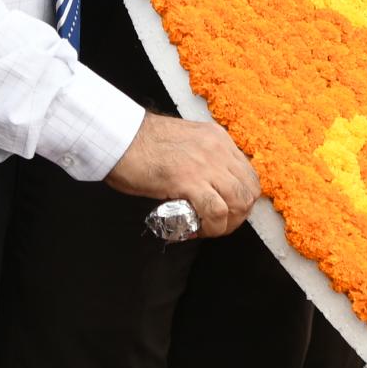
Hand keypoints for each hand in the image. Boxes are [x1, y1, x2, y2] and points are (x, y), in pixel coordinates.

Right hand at [107, 114, 256, 236]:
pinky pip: (217, 212)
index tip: (225, 209)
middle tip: (216, 224)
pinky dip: (211, 228)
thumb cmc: (138, 142)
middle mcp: (218, 149)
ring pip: (239, 202)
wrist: (118, 137)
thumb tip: (203, 185)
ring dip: (225, 224)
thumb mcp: (182, 142)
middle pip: (249, 190)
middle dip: (238, 214)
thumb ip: (198, 159)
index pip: (247, 173)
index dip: (240, 198)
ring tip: (205, 229)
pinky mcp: (190, 180)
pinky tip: (193, 230)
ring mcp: (206, 164)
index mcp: (216, 138)